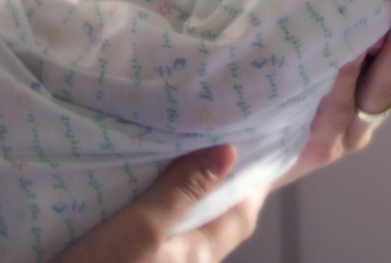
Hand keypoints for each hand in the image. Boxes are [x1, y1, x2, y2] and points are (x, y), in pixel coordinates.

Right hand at [54, 146, 261, 262]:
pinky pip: (153, 235)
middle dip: (219, 186)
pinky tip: (132, 191)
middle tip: (213, 140)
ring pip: (181, 229)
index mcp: (196, 256)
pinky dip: (153, 208)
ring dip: (183, 196)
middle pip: (214, 223)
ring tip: (172, 155)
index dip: (254, 184)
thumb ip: (182, 191)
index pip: (241, 217)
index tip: (258, 145)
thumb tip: (229, 153)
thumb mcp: (142, 227)